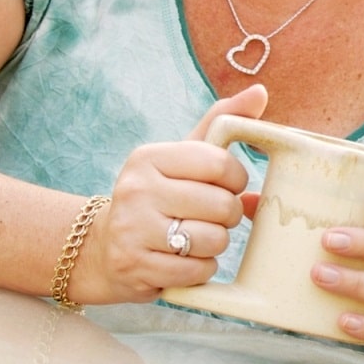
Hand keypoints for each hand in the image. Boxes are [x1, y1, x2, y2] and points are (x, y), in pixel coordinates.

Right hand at [71, 84, 267, 304]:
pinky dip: (201, 269)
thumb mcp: (182, 155)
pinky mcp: (135, 268)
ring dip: (216, 244)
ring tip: (196, 237)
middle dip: (229, 215)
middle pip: (222, 206)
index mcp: (148, 157)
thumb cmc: (158, 195)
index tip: (227, 185)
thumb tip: (260, 92)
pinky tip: (183, 259)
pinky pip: (198, 271)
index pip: (220, 163)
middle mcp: (135, 190)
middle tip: (212, 216)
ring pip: (213, 240)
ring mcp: (131, 231)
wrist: (103, 248)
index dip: (236, 179)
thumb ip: (221, 122)